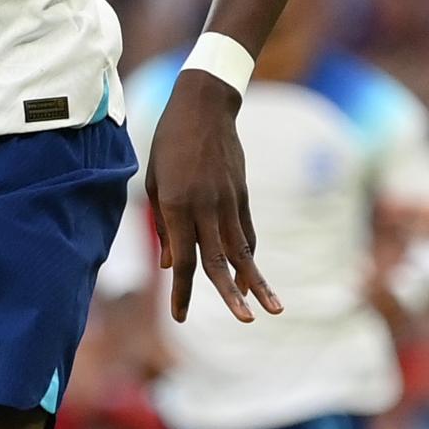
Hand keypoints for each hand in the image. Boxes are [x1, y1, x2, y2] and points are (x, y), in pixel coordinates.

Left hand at [150, 73, 279, 323]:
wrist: (204, 106)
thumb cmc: (169, 143)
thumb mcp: (154, 182)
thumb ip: (164, 226)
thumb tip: (171, 265)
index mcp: (177, 205)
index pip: (183, 259)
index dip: (181, 291)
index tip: (179, 318)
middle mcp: (205, 208)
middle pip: (218, 261)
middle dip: (230, 295)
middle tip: (245, 321)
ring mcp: (228, 202)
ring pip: (243, 251)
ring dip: (257, 282)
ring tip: (273, 309)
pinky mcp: (242, 195)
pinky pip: (247, 233)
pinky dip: (250, 258)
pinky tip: (253, 279)